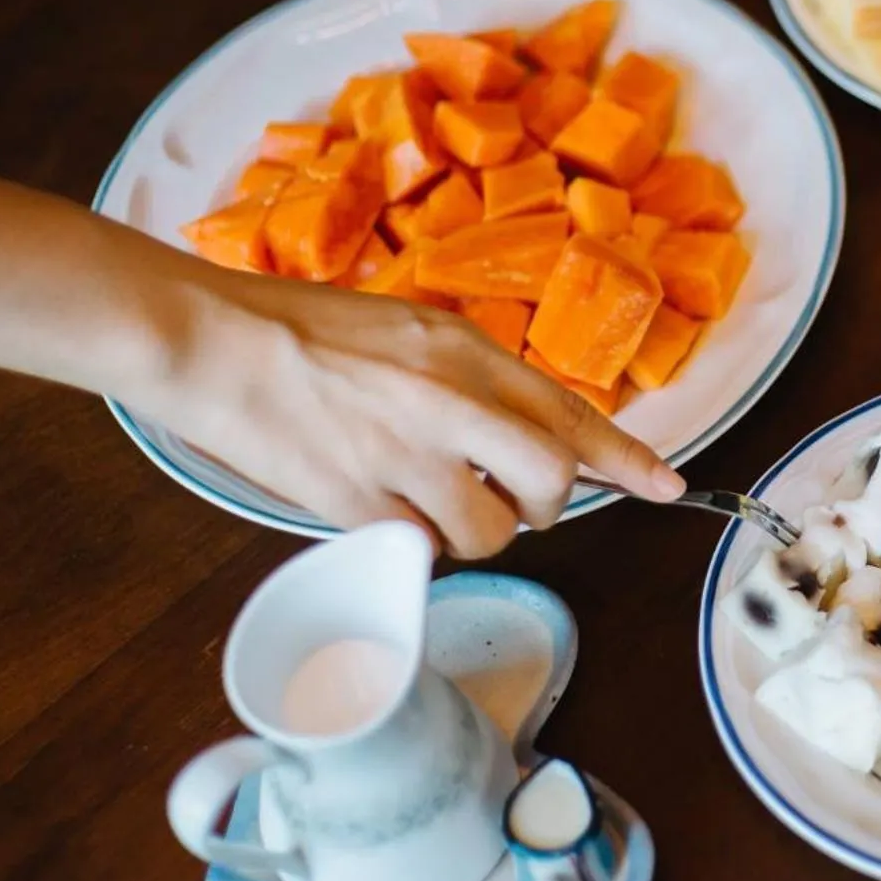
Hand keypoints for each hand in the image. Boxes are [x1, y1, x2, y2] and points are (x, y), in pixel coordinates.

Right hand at [128, 266, 684, 557]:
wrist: (212, 343)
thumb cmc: (304, 329)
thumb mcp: (412, 330)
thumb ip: (474, 378)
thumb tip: (526, 430)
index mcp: (463, 350)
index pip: (568, 411)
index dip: (627, 459)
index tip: (668, 487)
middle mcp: (445, 401)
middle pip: (550, 479)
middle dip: (548, 506)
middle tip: (519, 504)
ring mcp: (400, 456)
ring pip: (487, 532)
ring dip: (476, 533)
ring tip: (434, 502)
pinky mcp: (353, 503)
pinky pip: (419, 550)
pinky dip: (414, 543)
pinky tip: (384, 509)